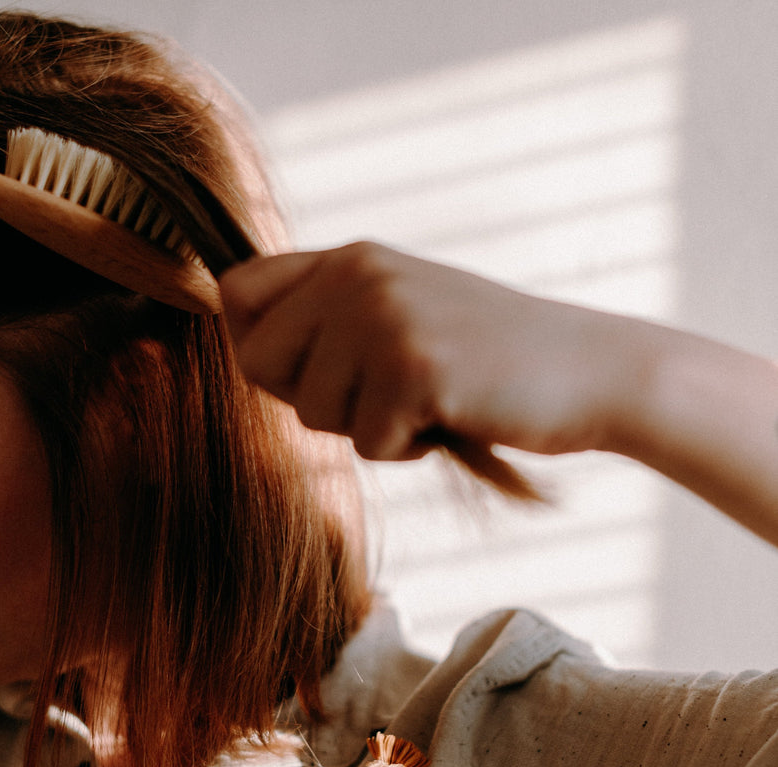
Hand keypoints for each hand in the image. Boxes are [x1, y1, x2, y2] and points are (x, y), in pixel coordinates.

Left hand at [220, 242, 625, 466]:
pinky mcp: (416, 369)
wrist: (588, 370)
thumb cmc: (486, 357)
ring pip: (311, 412)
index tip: (307, 370)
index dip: (256, 345)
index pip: (238, 291)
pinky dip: (407, 449)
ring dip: (368, 427)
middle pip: (258, 362)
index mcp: (351, 257)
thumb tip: (247, 348)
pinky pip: (367, 445)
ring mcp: (386, 318)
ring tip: (428, 399)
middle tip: (380, 393)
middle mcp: (359, 275)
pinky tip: (451, 416)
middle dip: (313, 399)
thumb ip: (330, 316)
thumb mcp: (401, 311)